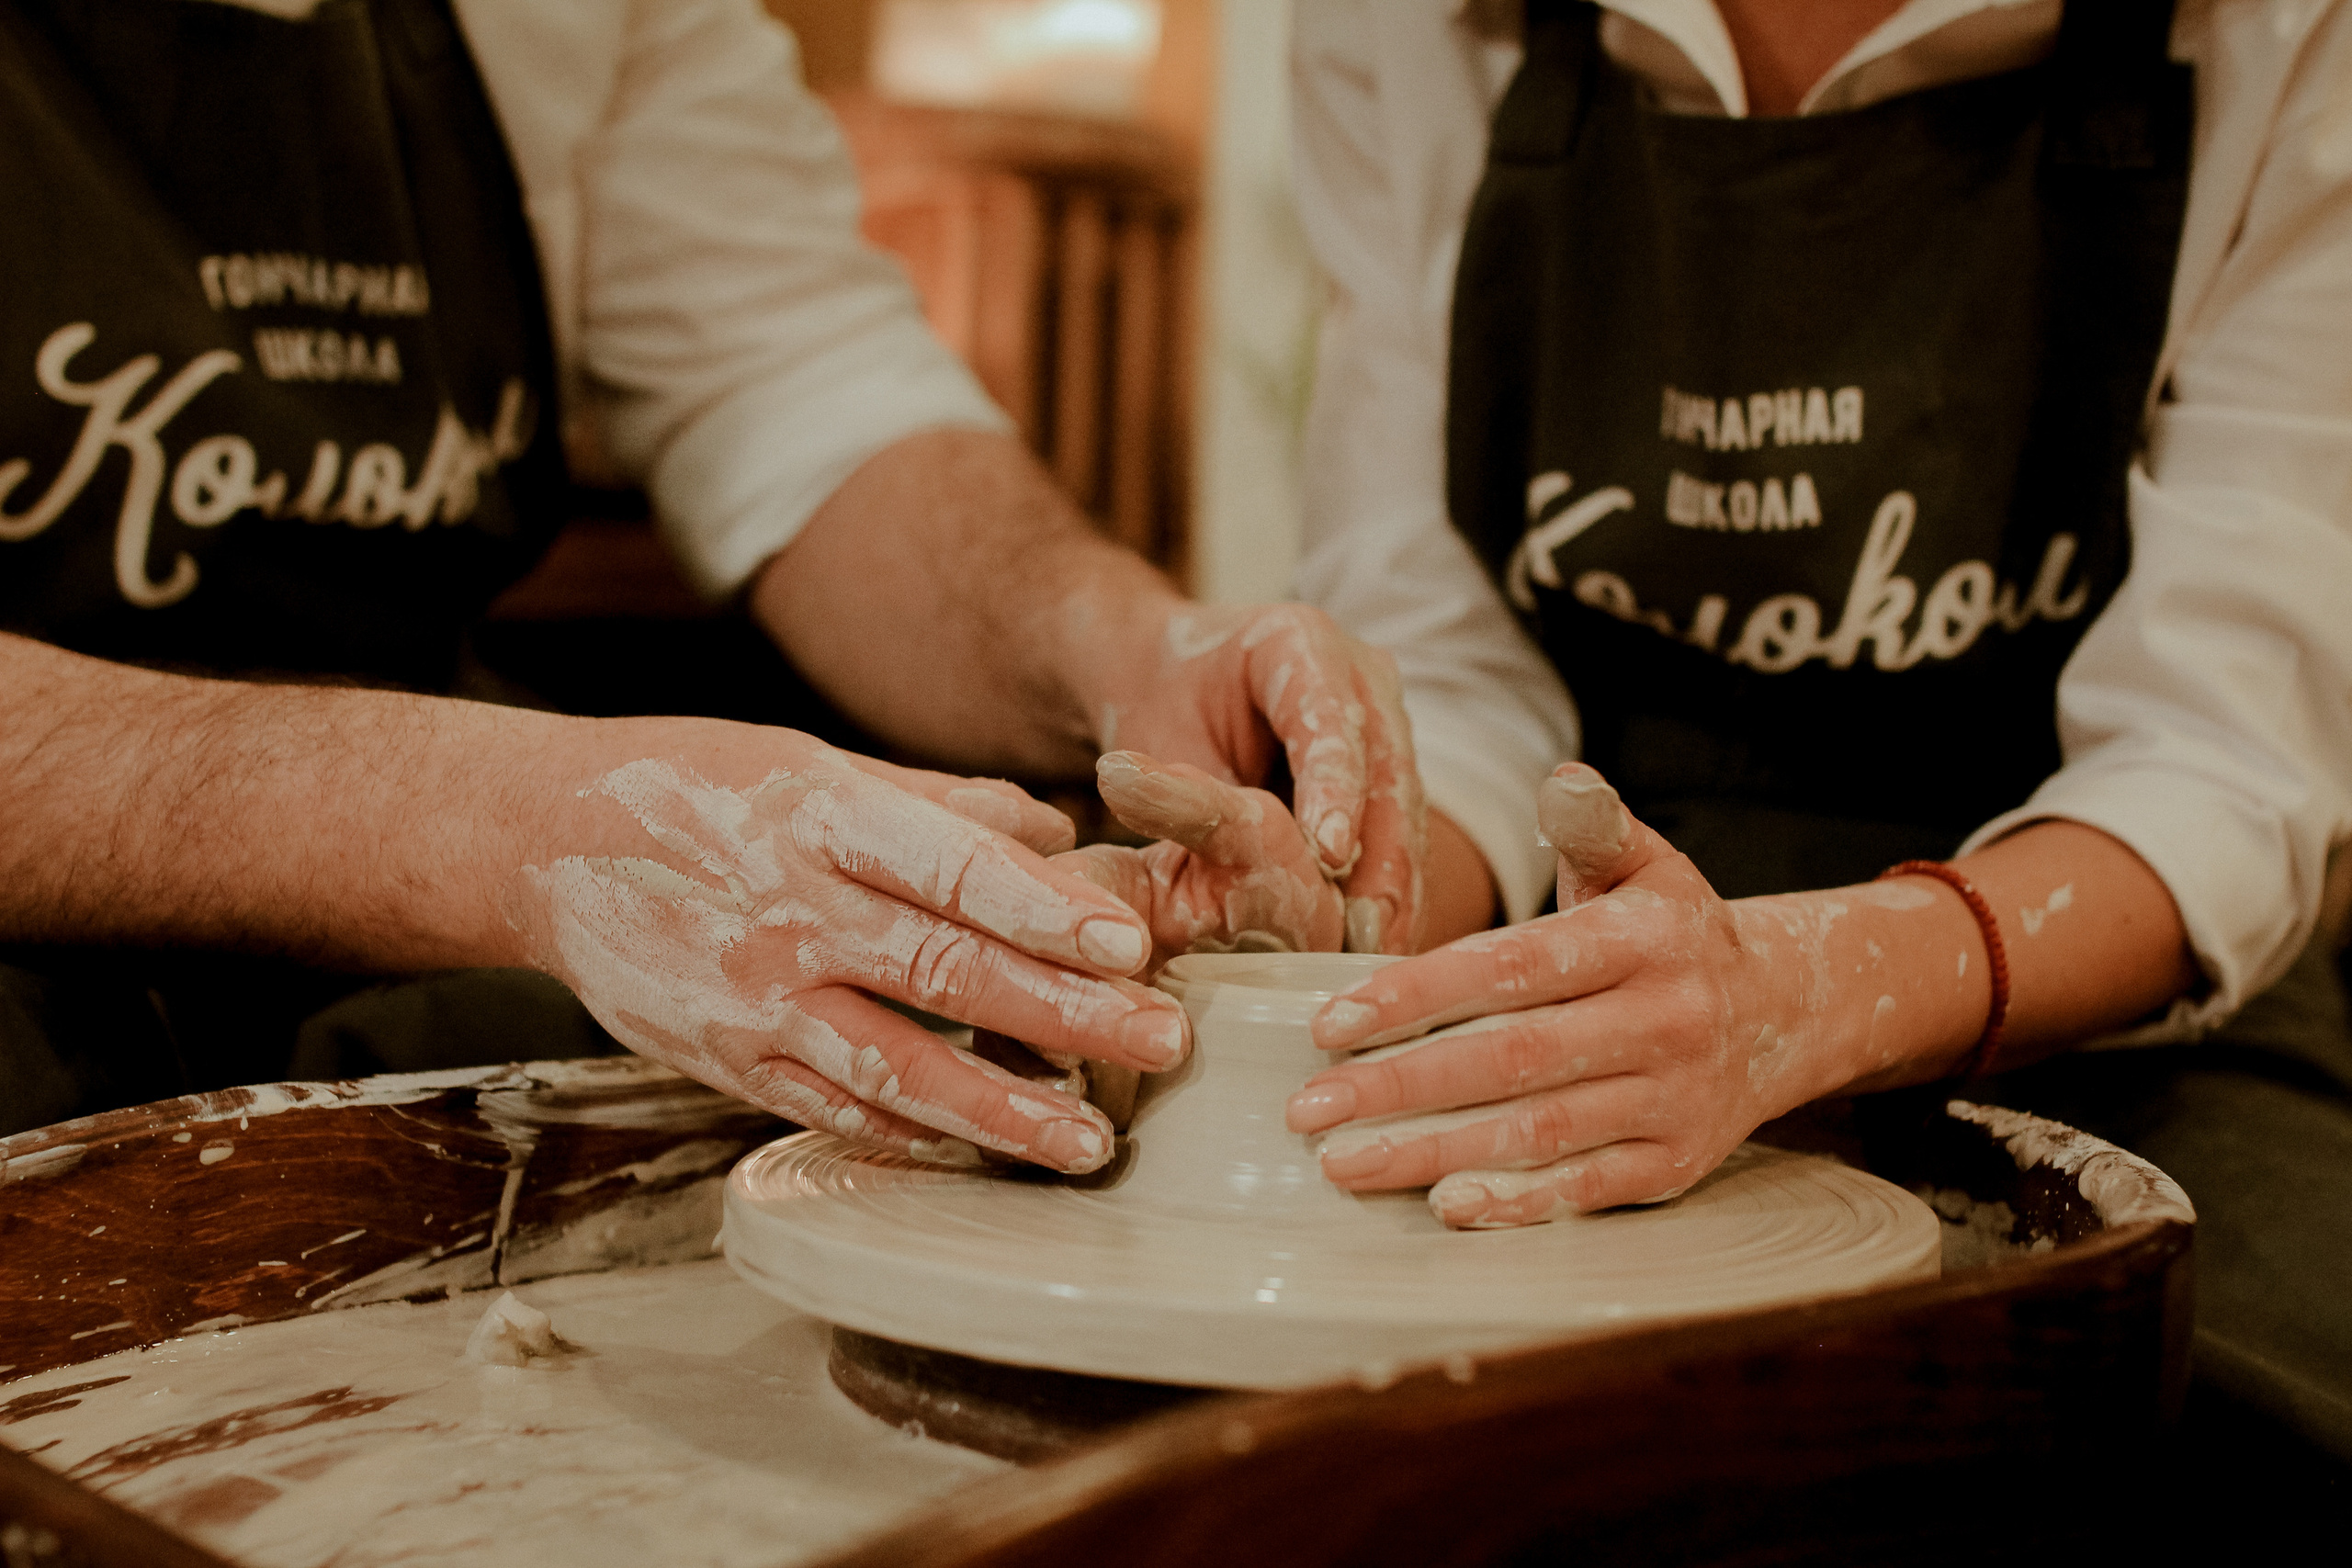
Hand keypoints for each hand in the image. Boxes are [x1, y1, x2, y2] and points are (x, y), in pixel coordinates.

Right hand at [506, 737, 1190, 1172]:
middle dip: (1063, 1018)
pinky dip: (909, 1135)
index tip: (1132, 947)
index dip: (1046, 913)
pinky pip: (831, 1108)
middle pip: (945, 973)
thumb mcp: (814, 762)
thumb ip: (941, 806)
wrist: (540, 839)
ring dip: (998, 1112)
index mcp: (823, 819)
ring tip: (1088, 1144)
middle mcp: (791, 912)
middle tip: (1162, 1045)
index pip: (954, 870)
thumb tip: (1061, 837)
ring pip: (892, 1066)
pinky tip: (979, 1156)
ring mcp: (754, 998)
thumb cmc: (696, 785)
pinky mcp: (726, 1060)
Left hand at [1094, 604, 1424, 955]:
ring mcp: (1384, 716)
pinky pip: (1399, 827)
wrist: (1170, 678)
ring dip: (1396, 882)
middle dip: (1382, 855)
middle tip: (1367, 929)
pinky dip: (1391, 885)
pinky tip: (1384, 941)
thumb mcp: (1160, 742)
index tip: (1329, 856)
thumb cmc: (1158, 703)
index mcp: (1300, 641)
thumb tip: (1243, 867)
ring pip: (1404, 805)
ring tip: (1382, 949)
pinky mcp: (1390, 763)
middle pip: (1386, 768)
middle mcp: (1360, 672)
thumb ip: (1200, 796)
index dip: (1334, 791)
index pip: (1328, 722)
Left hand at [1283, 764, 1842, 1227]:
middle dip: (1401, 1087)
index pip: (1512, 968)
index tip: (1330, 1023)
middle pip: (1512, 1059)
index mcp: (1643, 940)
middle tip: (1307, 1108)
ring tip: (1343, 1163)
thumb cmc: (1673, 933)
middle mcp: (1665, 1021)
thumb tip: (1560, 780)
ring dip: (1435, 1152)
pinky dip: (1518, 1201)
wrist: (1785, 1012)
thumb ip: (1595, 825)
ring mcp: (1674, 1099)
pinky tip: (1444, 1204)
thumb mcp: (1647, 865)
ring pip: (1540, 1132)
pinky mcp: (1677, 1163)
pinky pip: (1588, 1189)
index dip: (1416, 996)